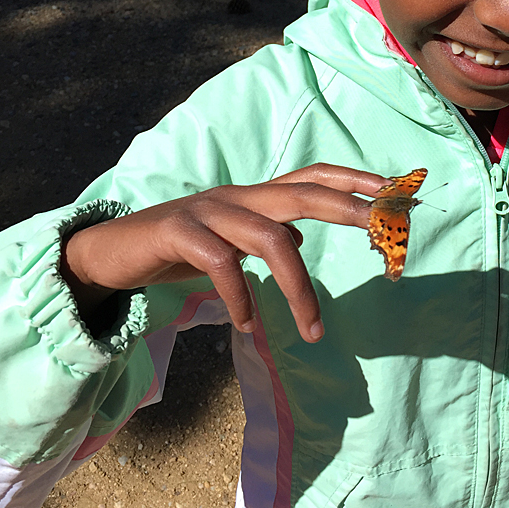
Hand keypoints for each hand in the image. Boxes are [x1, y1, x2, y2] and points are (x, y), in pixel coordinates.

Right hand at [61, 164, 390, 342]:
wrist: (112, 250)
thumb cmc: (179, 246)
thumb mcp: (230, 241)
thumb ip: (265, 234)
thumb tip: (300, 239)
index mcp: (254, 197)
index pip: (313, 176)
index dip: (354, 180)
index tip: (396, 192)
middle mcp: (237, 196)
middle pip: (303, 192)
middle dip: (349, 209)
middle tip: (385, 233)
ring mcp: (208, 210)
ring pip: (269, 236)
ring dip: (298, 286)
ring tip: (313, 330)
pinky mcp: (178, 231)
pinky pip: (220, 262)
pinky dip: (241, 295)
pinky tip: (249, 323)